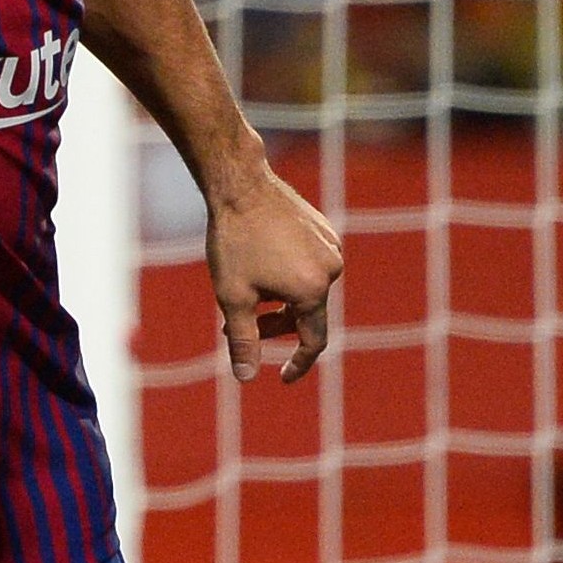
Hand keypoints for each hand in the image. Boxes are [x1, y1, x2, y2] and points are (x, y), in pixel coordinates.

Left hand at [206, 163, 342, 383]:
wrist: (240, 184)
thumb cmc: (234, 241)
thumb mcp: (233, 298)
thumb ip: (244, 340)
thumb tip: (246, 378)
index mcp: (312, 290)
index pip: (313, 341)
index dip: (298, 364)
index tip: (282, 376)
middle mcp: (330, 269)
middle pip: (305, 314)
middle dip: (274, 324)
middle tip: (235, 322)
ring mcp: (330, 246)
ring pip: (306, 289)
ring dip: (279, 298)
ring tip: (246, 283)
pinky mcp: (324, 229)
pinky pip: (309, 264)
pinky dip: (288, 273)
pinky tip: (260, 258)